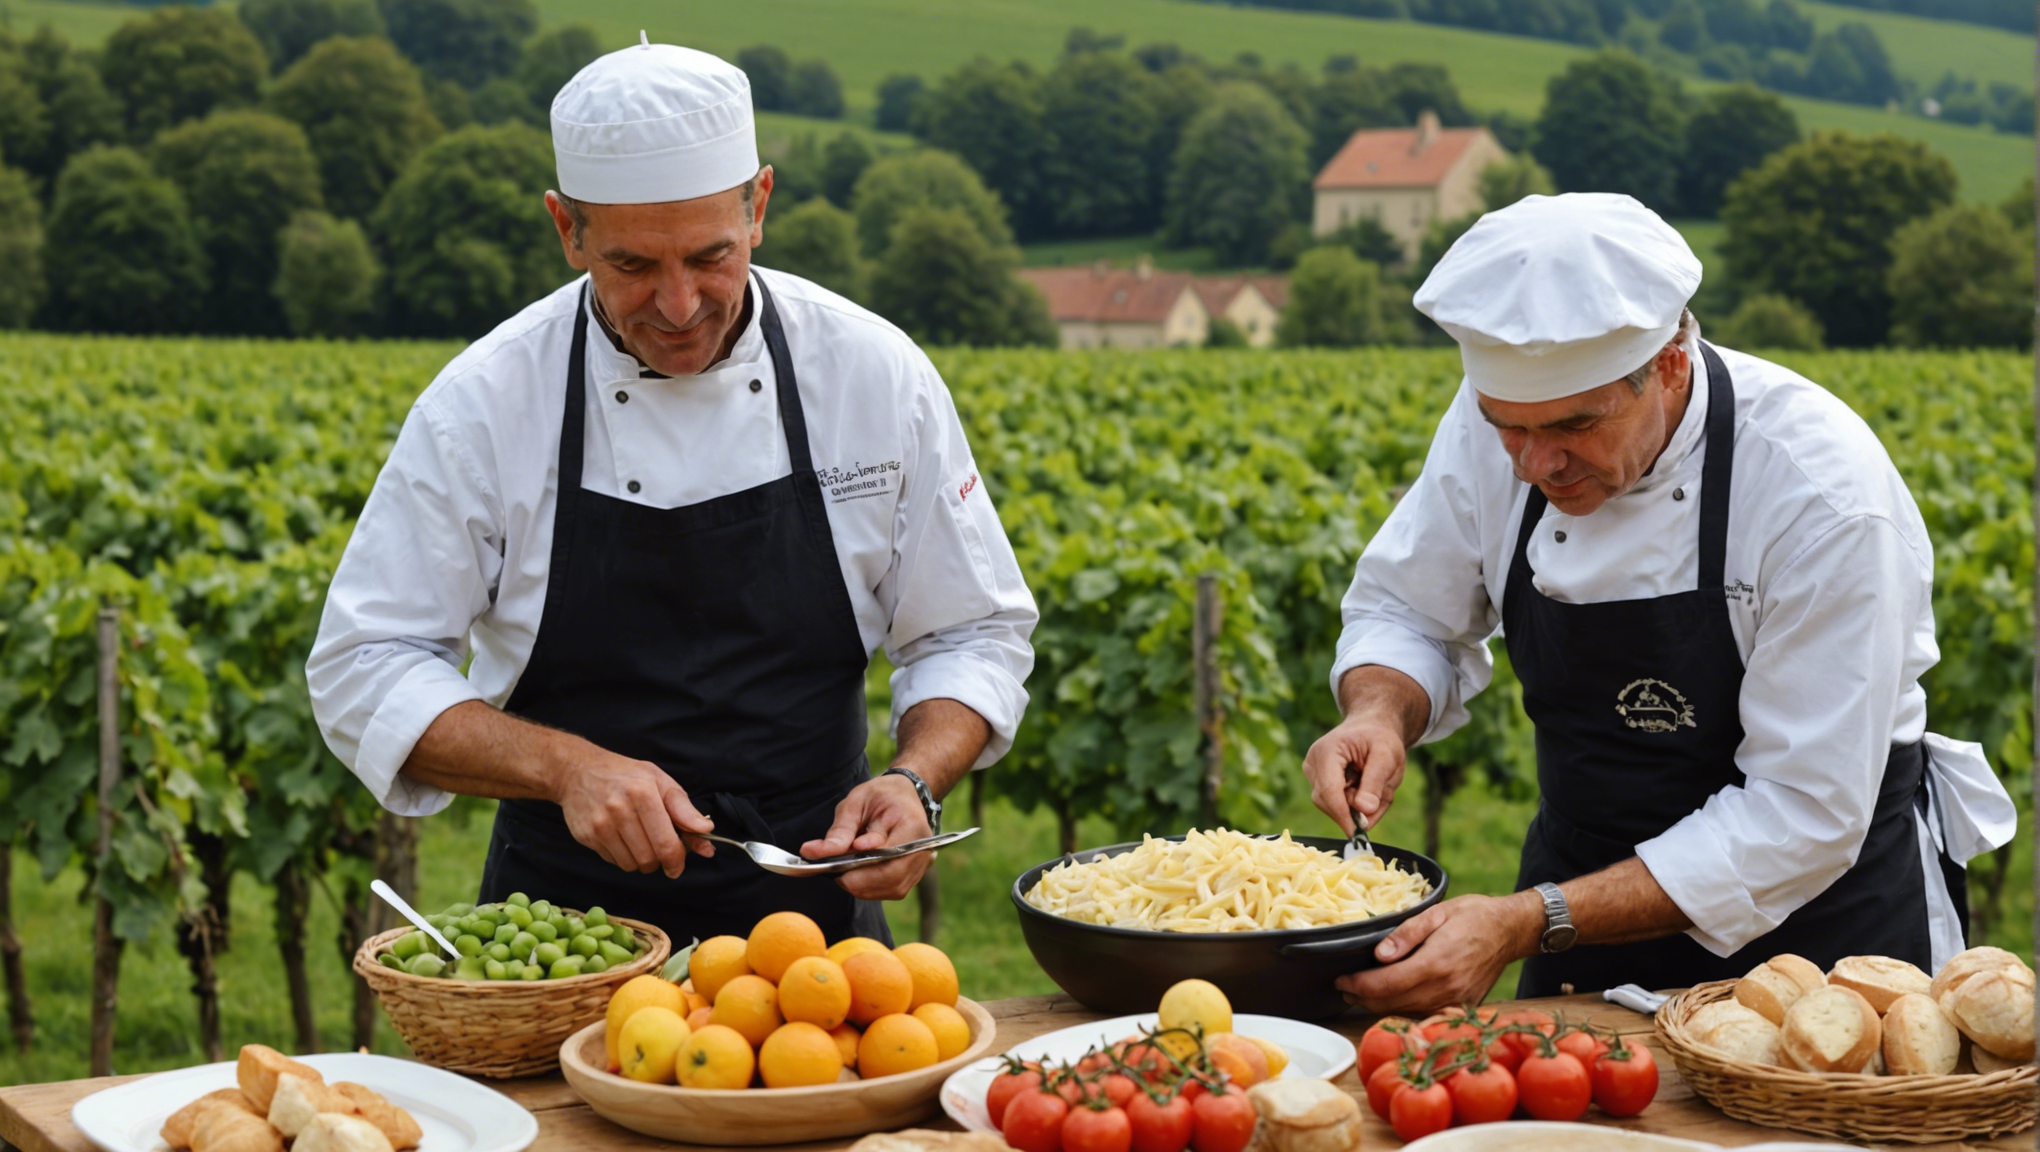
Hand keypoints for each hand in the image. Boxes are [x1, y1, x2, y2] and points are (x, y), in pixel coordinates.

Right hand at [553, 750, 714, 878]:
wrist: (579, 771)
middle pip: (649, 859)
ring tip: (640, 841)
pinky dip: (623, 856)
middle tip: (659, 847)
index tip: (678, 865)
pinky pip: (613, 862)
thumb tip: (707, 831)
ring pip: (631, 865)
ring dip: (641, 861)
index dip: (677, 861)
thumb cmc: (626, 776)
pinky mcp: (586, 836)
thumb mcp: (661, 782)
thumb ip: (685, 810)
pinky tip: (621, 838)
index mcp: (644, 794)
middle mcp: (620, 809)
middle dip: (660, 861)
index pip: (666, 844)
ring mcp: (600, 824)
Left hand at [801, 773, 932, 900]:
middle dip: (857, 880)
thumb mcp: (856, 803)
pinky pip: (891, 890)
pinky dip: (870, 887)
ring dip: (863, 886)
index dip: (859, 866)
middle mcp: (922, 849)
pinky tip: (858, 873)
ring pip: (891, 889)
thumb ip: (840, 830)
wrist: (904, 794)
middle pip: (891, 880)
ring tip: (845, 868)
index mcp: (911, 825)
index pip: (887, 857)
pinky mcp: (914, 875)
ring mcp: (921, 865)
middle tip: (833, 870)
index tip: (833, 863)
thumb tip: (813, 853)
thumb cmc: (880, 796)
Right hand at [1302, 713, 1407, 833]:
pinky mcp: (1318, 783)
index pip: (1329, 791)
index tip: (1358, 834)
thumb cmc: (1380, 737)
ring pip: (1334, 807)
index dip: (1343, 815)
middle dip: (1357, 808)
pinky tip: (1367, 788)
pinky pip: (1337, 805)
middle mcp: (1312, 764)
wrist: (1372, 727)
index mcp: (1326, 752)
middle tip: (1383, 794)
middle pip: (1329, 802)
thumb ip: (1375, 782)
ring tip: (1378, 785)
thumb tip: (1364, 811)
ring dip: (1360, 806)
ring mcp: (1313, 775)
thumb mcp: (1387, 755)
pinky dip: (1357, 804)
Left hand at [1334, 893, 1538, 1014]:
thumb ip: (1406, 934)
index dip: (1358, 985)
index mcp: (1436, 963)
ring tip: (1362, 993)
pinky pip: (1425, 1014)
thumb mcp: (1436, 913)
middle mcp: (1446, 988)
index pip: (1386, 984)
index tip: (1341, 980)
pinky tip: (1392, 997)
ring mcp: (1456, 1001)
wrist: (1510, 930)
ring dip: (1381, 1006)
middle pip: (1393, 1004)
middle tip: (1345, 987)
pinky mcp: (1463, 1006)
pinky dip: (1404, 1008)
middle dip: (1363, 998)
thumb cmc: (1473, 915)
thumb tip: (1379, 955)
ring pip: (1407, 1012)